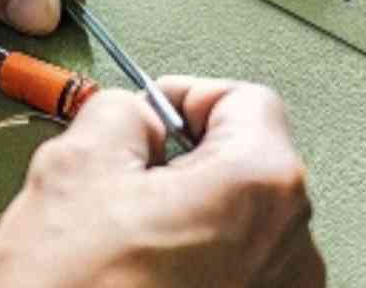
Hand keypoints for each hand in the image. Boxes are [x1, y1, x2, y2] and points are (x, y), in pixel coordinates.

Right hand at [0, 77, 324, 287]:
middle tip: (123, 183)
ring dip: (190, 219)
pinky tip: (144, 280)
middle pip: (249, 165)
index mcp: (260, 184)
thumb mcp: (74, 170)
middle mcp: (292, 244)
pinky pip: (238, 273)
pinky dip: (198, 267)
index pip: (246, 100)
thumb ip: (118, 114)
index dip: (186, 97)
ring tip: (126, 245)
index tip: (148, 116)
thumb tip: (136, 117)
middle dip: (186, 164)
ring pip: (241, 225)